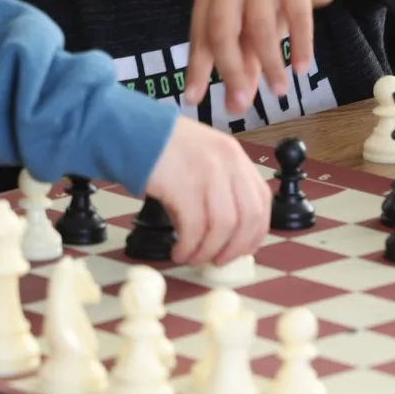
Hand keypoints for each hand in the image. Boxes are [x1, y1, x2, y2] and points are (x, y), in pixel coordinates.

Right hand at [145, 117, 271, 265]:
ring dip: (208, 251)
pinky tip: (179, 250)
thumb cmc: (164, 148)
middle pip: (248, 217)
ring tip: (192, 256)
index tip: (243, 249)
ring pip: (222, 227)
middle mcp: (227, 162)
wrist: (132, 132)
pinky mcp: (183, 186)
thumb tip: (228, 234)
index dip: (255, 232)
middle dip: (235, 248)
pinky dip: (188, 247)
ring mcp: (207, 173)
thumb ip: (221, 187)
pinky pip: (194, 229)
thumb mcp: (204, 157)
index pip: (262, 200)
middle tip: (219, 260)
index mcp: (235, 156)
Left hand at [183, 0, 385, 111]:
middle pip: (223, 30)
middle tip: (242, 103)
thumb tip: (235, 106)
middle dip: (231, 71)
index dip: (197, 69)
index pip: (201, 36)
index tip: (194, 101)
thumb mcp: (254, 32)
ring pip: (259, 26)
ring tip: (280, 91)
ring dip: (270, 64)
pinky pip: (296, 16)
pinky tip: (301, 68)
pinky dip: (299, 45)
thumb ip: (243, 65)